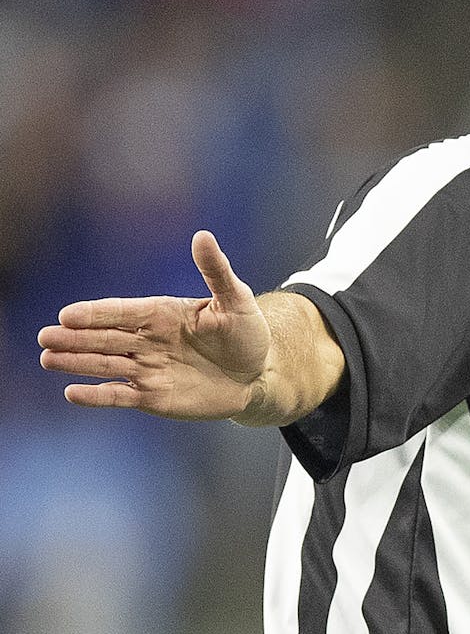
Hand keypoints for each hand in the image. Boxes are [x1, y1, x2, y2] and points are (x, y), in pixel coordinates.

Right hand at [38, 230, 272, 420]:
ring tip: (48, 359)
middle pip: (105, 338)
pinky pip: (119, 396)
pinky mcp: (153, 397)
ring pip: (105, 365)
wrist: (260, 374)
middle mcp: (148, 341)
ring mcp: (148, 369)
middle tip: (45, 338)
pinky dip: (97, 395)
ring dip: (77, 363)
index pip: (122, 312)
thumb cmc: (247, 332)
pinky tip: (72, 393)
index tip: (68, 315)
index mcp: (162, 314)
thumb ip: (215, 271)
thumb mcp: (236, 299)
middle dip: (75, 338)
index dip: (96, 314)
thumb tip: (203, 236)